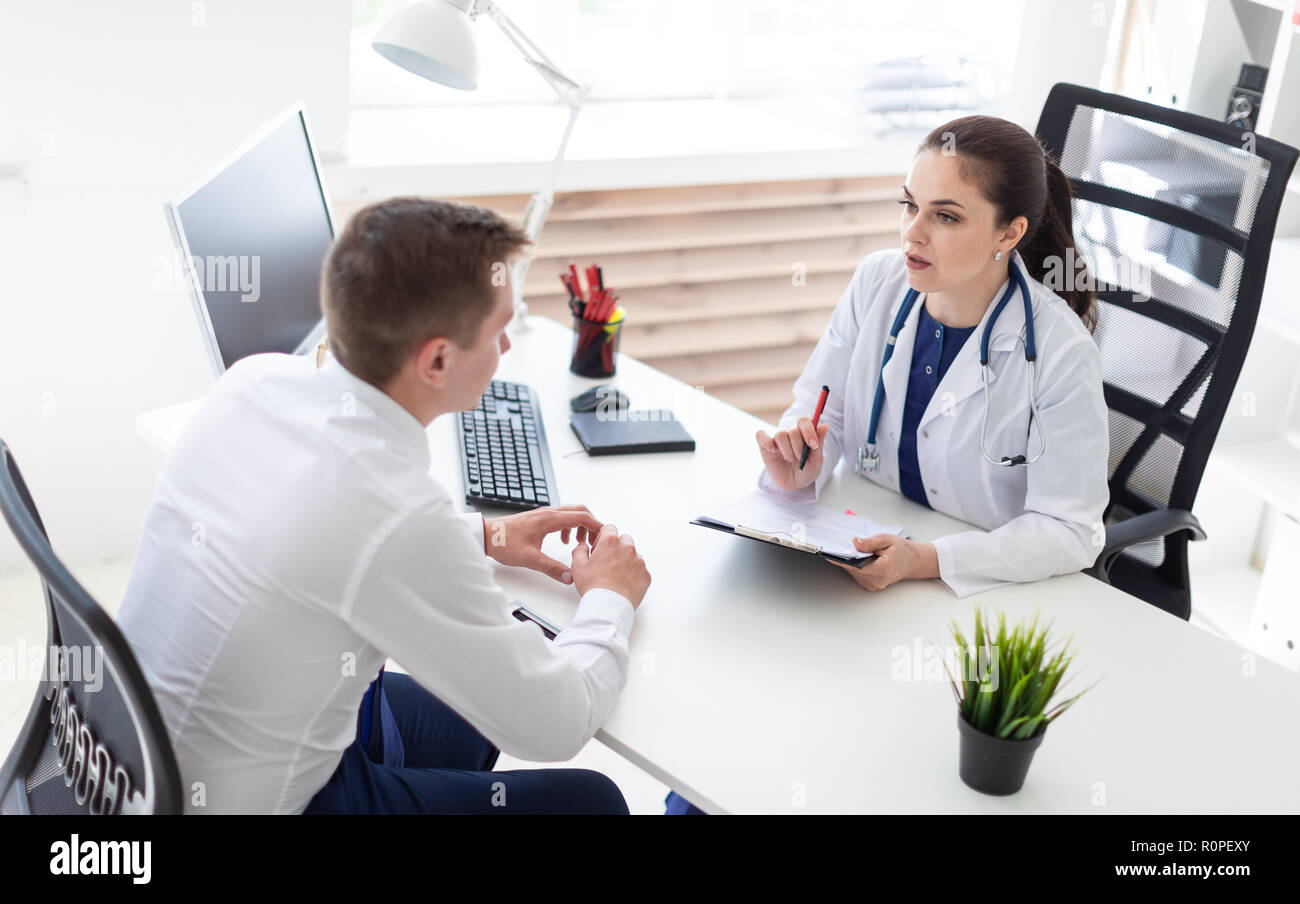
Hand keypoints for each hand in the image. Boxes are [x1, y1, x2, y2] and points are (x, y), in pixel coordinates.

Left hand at [482, 505, 602, 584]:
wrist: (486, 535)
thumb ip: (551, 568)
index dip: (596, 526)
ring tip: (578, 544)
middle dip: (592, 525)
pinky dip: (569, 527)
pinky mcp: (539, 518)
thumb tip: (569, 576)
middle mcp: (548, 512)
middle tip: (595, 541)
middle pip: (580, 510)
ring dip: (580, 526)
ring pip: (571, 513)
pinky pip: (561, 517)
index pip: (581, 516)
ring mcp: (544, 513)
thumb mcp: (529, 559)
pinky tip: (562, 541)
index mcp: (549, 519)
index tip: (604, 538)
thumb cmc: (504, 543)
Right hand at [570, 523, 650, 607]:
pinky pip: (640, 569)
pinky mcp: (645, 575)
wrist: (609, 606)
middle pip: (624, 539)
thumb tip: (583, 547)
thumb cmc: (594, 587)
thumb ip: (579, 551)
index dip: (602, 537)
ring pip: (634, 554)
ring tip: (615, 574)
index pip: (609, 528)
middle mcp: (628, 548)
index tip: (599, 548)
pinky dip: (634, 573)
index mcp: (611, 542)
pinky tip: (623, 582)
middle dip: (616, 547)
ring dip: (626, 560)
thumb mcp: (578, 566)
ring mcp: (639, 561)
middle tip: (607, 561)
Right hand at [756, 418, 830, 490]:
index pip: (804, 421)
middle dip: (798, 446)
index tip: (813, 445)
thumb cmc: (807, 470)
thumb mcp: (816, 460)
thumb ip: (819, 443)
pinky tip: (774, 452)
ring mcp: (777, 439)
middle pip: (793, 430)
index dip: (808, 431)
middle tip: (800, 458)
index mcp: (804, 433)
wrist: (795, 484)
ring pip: (780, 435)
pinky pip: (760, 435)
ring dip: (787, 450)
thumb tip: (825, 425)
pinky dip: (766, 442)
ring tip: (790, 459)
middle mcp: (790, 433)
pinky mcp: (765, 446)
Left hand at [828, 535, 938, 591]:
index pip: (856, 565)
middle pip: (852, 568)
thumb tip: (855, 542)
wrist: (913, 562)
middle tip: (835, 544)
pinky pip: (857, 574)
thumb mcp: (887, 539)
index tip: (828, 552)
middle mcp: (877, 580)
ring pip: (853, 572)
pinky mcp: (870, 585)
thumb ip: (870, 542)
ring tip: (849, 549)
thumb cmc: (902, 550)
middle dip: (845, 557)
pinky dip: (855, 565)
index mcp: (882, 569)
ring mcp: (873, 585)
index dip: (841, 558)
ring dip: (850, 561)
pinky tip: (857, 557)